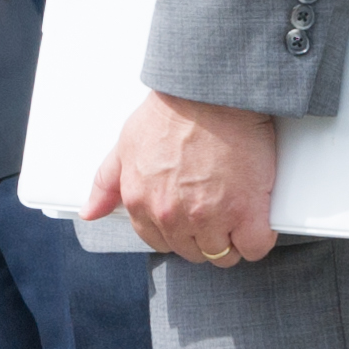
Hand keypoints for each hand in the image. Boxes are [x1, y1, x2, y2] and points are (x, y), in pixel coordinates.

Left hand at [85, 91, 278, 266]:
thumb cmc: (171, 112)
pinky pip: (255, 248)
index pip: (159, 242)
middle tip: (215, 208)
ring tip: (236, 210)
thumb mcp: (125, 144)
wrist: (210, 94)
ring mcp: (210, 218)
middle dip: (203, 236)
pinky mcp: (247, 214)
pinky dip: (258, 237)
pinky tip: (256, 217)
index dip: (177, 231)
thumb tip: (90, 211)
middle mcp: (172, 216)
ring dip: (231, 239)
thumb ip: (106, 183)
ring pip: (223, 254)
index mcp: (141, 202)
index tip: (189, 217)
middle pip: (193, 251)